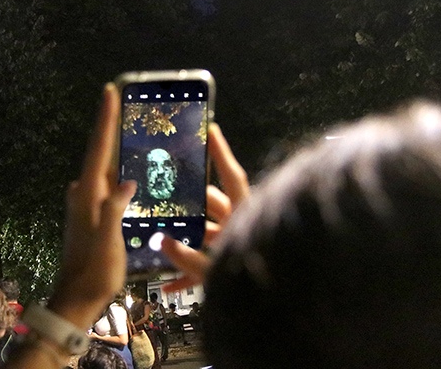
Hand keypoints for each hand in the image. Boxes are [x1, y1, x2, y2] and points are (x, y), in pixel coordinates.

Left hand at [47, 84, 135, 327]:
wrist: (77, 298)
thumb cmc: (95, 271)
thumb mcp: (109, 239)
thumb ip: (115, 208)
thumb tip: (127, 182)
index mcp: (87, 194)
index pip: (98, 148)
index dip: (105, 119)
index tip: (109, 91)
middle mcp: (83, 194)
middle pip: (99, 153)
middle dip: (110, 128)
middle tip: (124, 102)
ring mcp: (85, 205)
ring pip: (103, 169)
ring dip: (114, 150)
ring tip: (132, 131)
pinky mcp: (91, 216)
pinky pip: (106, 186)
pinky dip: (116, 172)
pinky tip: (128, 172)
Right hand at [161, 122, 248, 290]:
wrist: (281, 312)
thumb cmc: (254, 287)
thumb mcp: (213, 271)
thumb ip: (187, 258)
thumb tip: (162, 241)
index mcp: (242, 216)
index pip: (231, 176)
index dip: (220, 152)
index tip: (211, 128)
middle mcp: (241, 225)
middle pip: (212, 203)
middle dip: (188, 199)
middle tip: (165, 190)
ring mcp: (237, 244)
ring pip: (206, 234)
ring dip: (184, 239)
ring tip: (158, 236)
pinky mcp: (233, 268)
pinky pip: (207, 268)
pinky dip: (188, 277)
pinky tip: (168, 288)